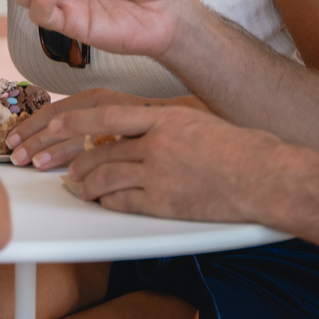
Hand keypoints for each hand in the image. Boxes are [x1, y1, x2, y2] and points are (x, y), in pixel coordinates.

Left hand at [58, 103, 285, 222]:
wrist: (264, 176)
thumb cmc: (240, 149)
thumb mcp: (198, 121)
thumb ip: (166, 125)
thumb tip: (140, 130)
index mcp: (165, 117)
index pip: (106, 115)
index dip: (75, 122)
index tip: (54, 126)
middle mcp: (157, 143)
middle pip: (101, 151)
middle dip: (76, 161)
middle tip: (63, 167)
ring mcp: (159, 173)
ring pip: (106, 177)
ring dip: (87, 184)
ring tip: (78, 187)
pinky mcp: (164, 202)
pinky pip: (123, 202)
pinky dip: (107, 203)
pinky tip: (102, 203)